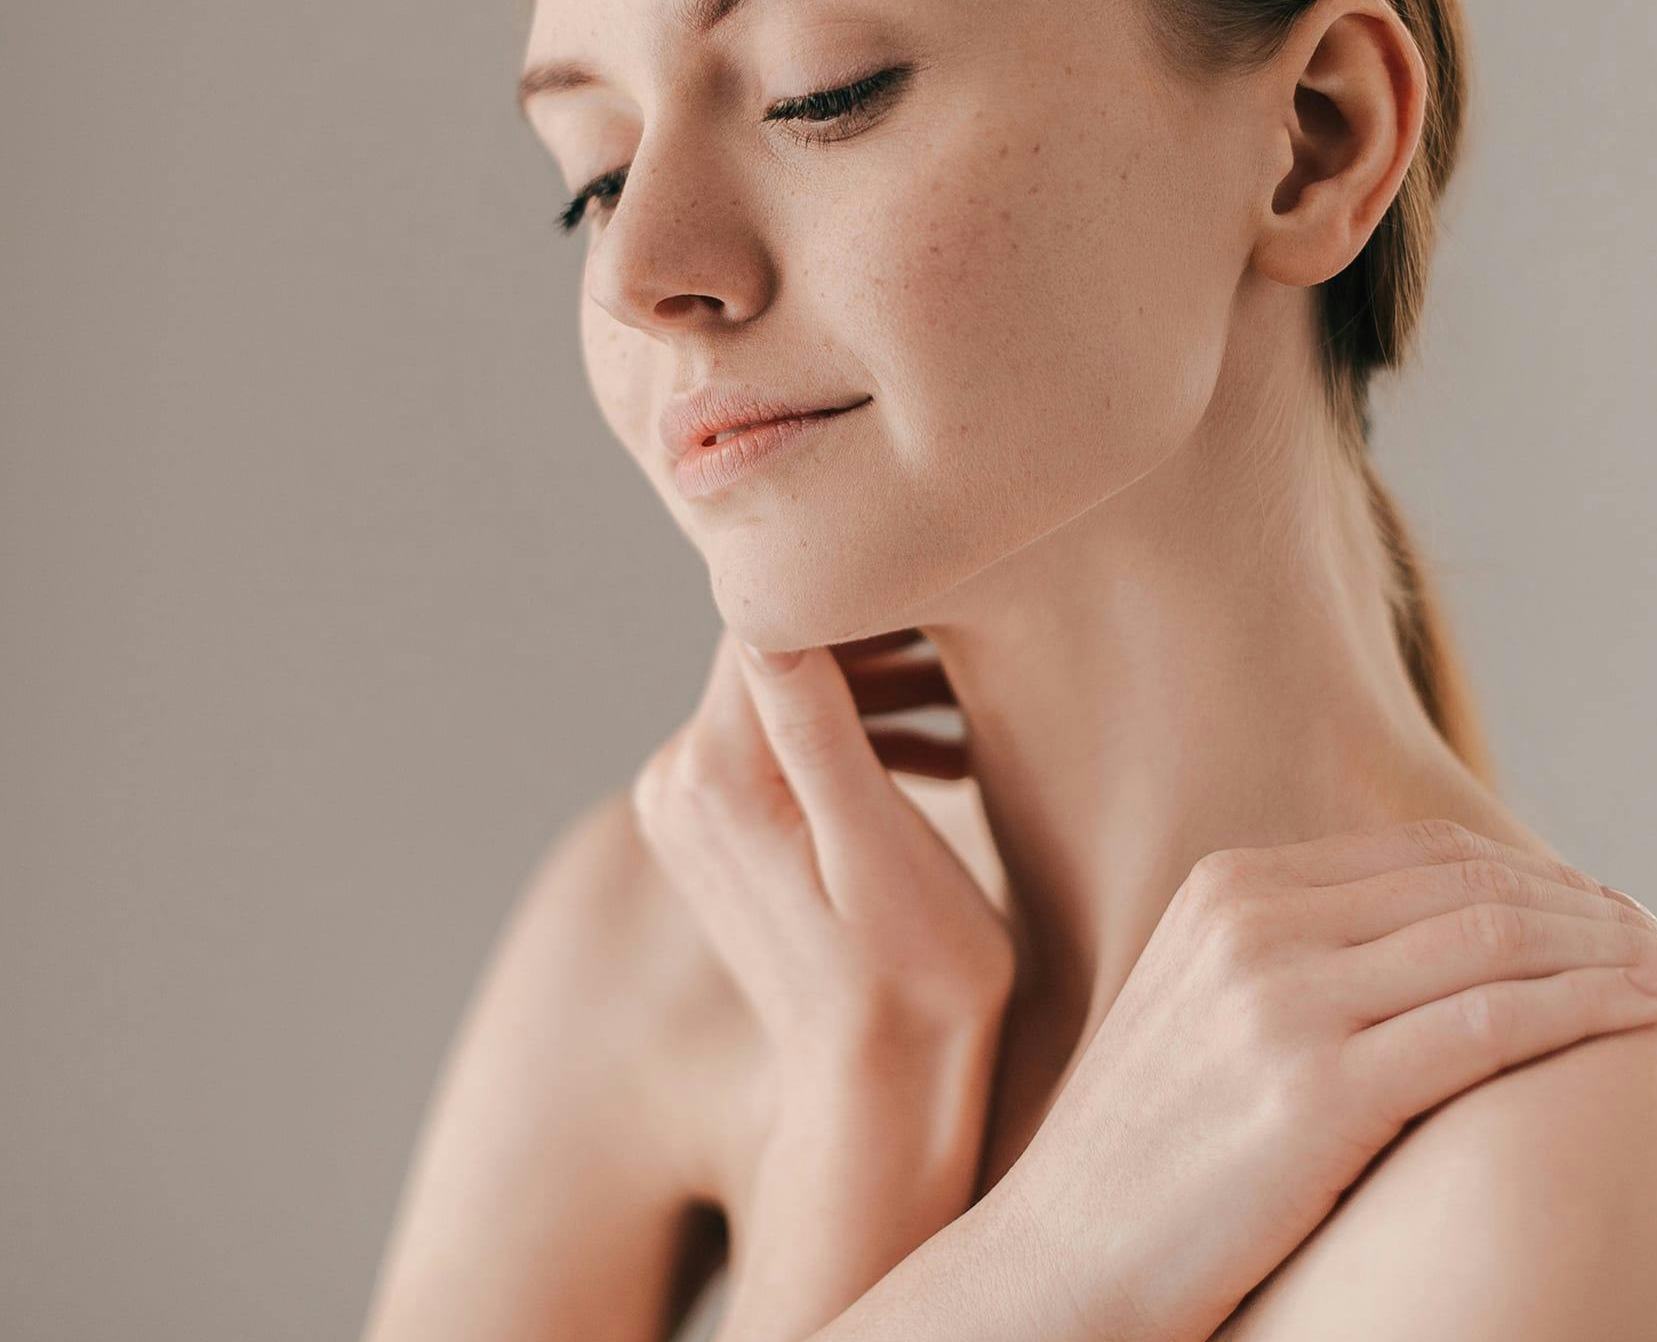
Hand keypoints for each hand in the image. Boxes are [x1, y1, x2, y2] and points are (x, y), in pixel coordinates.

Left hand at [631, 626, 1015, 1340]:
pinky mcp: (716, 825)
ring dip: (873, 692)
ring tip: (964, 719)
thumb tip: (770, 608)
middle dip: (872, 639)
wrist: (879, 1088)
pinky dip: (852, 739)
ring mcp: (689, 806)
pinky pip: (779, 742)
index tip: (935, 579)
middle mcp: (677, 780)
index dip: (853, 588)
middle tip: (968, 646)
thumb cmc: (908, 974)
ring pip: (782, 693)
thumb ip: (818, 728)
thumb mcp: (878, 844)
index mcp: (715, 771)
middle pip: (771, 651)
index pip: (766, 617)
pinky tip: (933, 763)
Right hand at [999, 818, 1656, 1341]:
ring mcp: (1281, 998)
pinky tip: (1652, 1013)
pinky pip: (1490, 1023)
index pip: (1426, 854)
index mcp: (1230, 888)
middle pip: (1472, 883)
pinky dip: (1590, 1006)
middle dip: (1595, 906)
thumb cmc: (1150, 1159)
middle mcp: (1254, 919)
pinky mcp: (1315, 1088)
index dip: (1538, 874)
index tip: (1613, 911)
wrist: (1062, 1263)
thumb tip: (1439, 947)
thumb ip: (1303, 957)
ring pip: (1496, 938)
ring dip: (1616, 947)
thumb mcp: (1210, 1012)